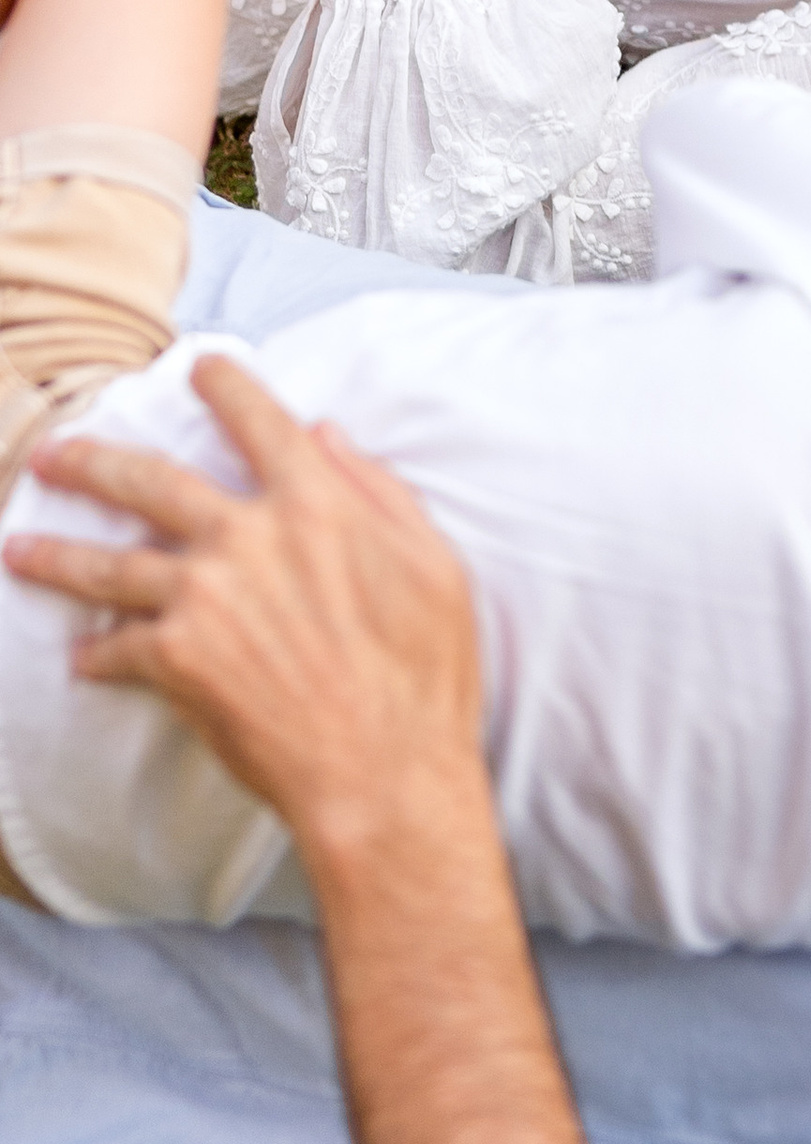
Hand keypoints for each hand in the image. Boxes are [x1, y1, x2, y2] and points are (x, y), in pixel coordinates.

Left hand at [3, 354, 483, 872]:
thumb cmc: (424, 680)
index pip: (258, 420)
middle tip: (56, 453)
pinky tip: (82, 658)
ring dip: (57, 555)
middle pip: (149, 480)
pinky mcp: (176, 658)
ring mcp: (205, 596)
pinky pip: (117, 646)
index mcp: (319, 504)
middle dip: (93, 461)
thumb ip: (379, 492)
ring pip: (108, 562)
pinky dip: (98, 653)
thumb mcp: (435, 568)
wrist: (386, 774)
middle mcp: (249, 537)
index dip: (225, 386)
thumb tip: (326, 436)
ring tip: (21, 549)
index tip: (199, 369)